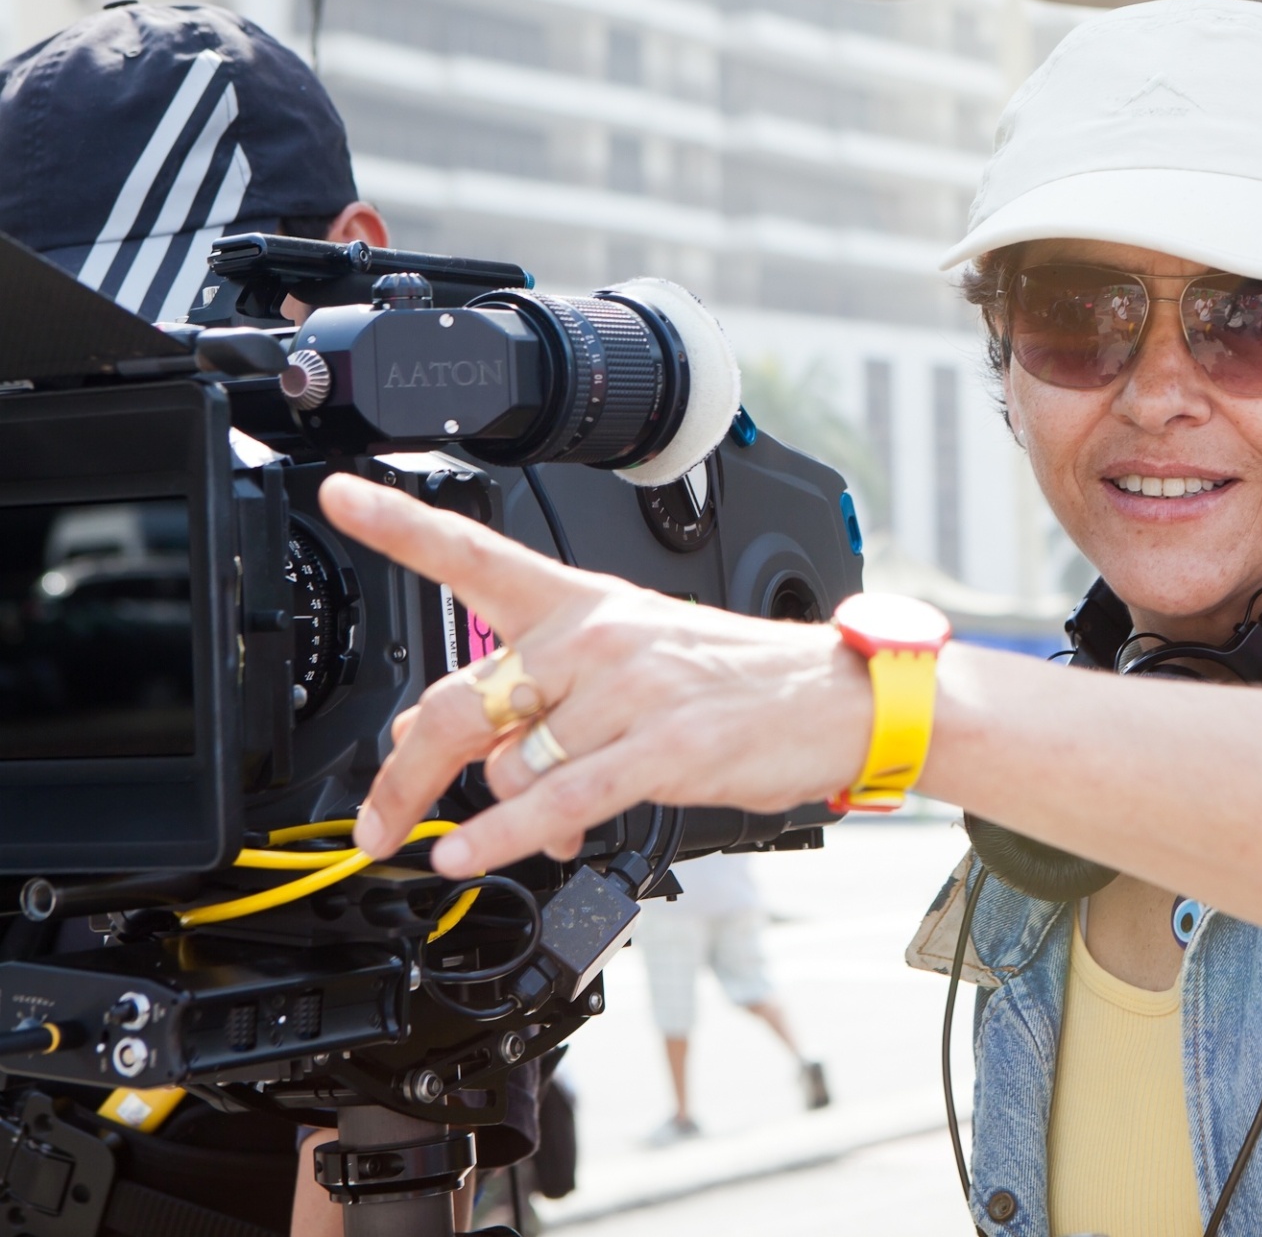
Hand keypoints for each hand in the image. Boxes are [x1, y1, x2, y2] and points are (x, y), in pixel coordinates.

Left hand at [317, 473, 870, 876]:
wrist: (831, 696)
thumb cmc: (732, 681)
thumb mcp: (635, 663)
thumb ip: (546, 706)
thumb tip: (477, 774)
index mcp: (583, 602)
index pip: (478, 557)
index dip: (402, 526)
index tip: (340, 497)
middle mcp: (596, 637)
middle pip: (460, 702)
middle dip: (404, 774)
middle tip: (375, 820)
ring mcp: (629, 691)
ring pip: (510, 765)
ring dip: (506, 815)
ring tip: (542, 826)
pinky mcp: (662, 749)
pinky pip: (557, 799)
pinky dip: (502, 837)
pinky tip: (470, 854)